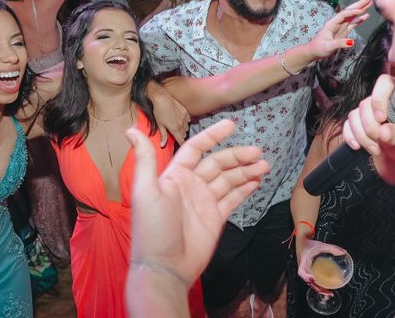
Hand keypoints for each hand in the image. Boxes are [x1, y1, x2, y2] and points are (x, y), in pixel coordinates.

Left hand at [127, 119, 269, 287]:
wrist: (164, 269)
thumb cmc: (152, 230)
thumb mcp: (145, 191)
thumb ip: (145, 160)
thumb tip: (130, 129)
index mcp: (175, 175)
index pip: (197, 148)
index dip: (213, 135)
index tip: (232, 125)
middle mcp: (191, 185)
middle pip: (218, 162)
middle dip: (237, 155)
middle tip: (257, 152)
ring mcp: (204, 202)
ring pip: (229, 179)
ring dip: (246, 170)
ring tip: (264, 165)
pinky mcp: (215, 218)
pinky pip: (233, 198)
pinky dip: (245, 188)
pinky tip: (257, 181)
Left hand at [147, 81, 189, 145]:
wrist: (162, 98)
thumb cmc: (158, 111)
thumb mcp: (159, 125)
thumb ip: (163, 136)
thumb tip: (163, 145)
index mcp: (174, 129)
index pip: (181, 140)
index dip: (182, 143)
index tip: (182, 145)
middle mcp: (181, 124)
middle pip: (184, 134)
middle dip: (181, 135)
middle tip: (175, 133)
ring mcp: (184, 117)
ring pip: (187, 127)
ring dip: (183, 128)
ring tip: (177, 126)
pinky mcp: (185, 111)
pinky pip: (188, 119)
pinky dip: (185, 121)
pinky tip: (180, 119)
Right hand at [298, 241, 347, 295]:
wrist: (303, 243)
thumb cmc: (310, 244)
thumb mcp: (320, 245)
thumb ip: (331, 248)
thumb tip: (343, 252)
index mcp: (303, 262)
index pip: (301, 271)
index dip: (306, 277)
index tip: (313, 278)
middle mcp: (303, 269)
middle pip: (308, 282)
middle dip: (317, 288)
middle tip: (328, 292)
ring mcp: (306, 272)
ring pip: (311, 284)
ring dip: (319, 289)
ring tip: (329, 293)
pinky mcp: (309, 273)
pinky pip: (313, 281)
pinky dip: (319, 286)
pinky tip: (326, 288)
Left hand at [307, 0, 371, 59]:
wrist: (314, 52)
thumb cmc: (318, 48)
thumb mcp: (328, 46)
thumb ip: (340, 43)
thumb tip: (352, 42)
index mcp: (332, 23)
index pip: (344, 14)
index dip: (353, 11)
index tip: (362, 10)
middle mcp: (337, 22)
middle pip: (349, 11)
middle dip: (359, 4)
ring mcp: (341, 26)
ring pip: (352, 16)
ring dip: (361, 9)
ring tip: (370, 2)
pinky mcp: (344, 31)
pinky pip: (353, 23)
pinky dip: (360, 19)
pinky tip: (366, 15)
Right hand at [342, 74, 394, 184]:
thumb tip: (384, 131)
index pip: (385, 83)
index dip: (378, 99)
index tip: (381, 118)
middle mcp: (385, 100)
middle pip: (365, 103)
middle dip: (369, 126)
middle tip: (380, 141)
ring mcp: (372, 113)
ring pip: (354, 115)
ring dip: (361, 134)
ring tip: (375, 149)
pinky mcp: (363, 125)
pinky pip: (348, 125)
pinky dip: (350, 136)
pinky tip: (357, 146)